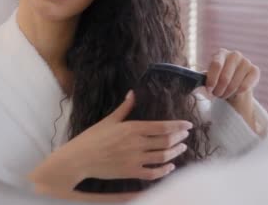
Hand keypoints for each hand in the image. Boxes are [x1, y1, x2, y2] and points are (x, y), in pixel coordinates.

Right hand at [29, 90, 192, 200]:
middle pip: (166, 141)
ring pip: (163, 156)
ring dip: (176, 152)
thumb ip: (124, 108)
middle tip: (186, 135)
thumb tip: (133, 93)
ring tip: (182, 148)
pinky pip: (153, 173)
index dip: (178, 126)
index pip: (162, 126)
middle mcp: (136, 143)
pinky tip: (170, 167)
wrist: (79, 159)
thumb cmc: (92, 138)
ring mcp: (134, 159)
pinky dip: (164, 171)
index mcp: (132, 128)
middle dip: (179, 137)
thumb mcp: (109, 120)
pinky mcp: (130, 172)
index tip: (188, 125)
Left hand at [205, 48, 259, 100]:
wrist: (234, 86)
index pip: (216, 65)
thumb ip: (203, 77)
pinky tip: (235, 93)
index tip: (209, 90)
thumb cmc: (218, 80)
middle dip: (219, 90)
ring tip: (224, 94)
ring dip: (227, 93)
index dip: (212, 80)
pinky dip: (238, 92)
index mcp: (221, 53)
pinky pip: (245, 86)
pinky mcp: (255, 70)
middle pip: (225, 77)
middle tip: (216, 95)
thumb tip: (195, 81)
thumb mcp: (209, 77)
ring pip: (234, 84)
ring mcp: (246, 61)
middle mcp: (234, 55)